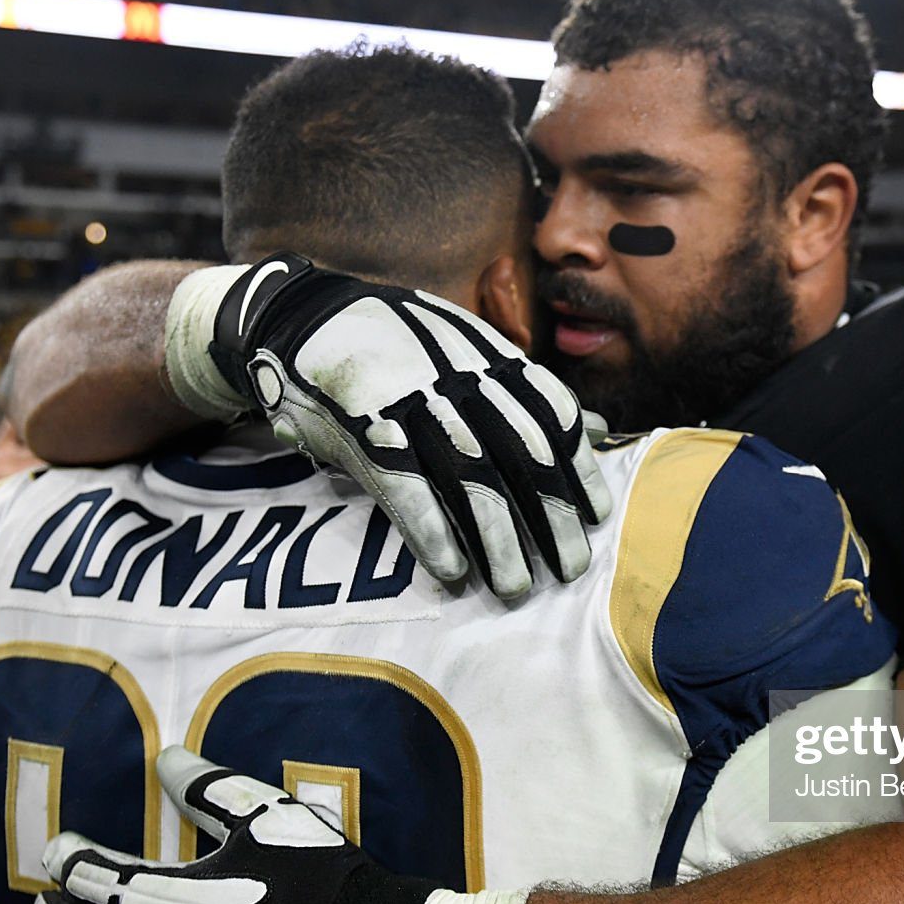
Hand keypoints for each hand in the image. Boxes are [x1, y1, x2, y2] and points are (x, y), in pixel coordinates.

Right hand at [209, 253, 612, 599]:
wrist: (303, 317)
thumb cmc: (399, 346)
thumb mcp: (469, 352)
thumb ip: (532, 395)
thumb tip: (600, 427)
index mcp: (489, 356)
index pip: (552, 414)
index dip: (579, 468)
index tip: (599, 516)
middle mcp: (457, 376)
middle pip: (521, 455)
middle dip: (552, 516)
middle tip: (571, 569)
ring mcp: (411, 403)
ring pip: (470, 479)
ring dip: (498, 540)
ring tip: (516, 587)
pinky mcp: (364, 429)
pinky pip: (407, 491)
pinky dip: (434, 533)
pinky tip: (454, 571)